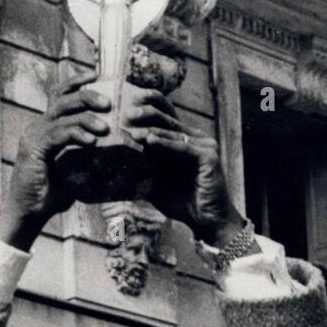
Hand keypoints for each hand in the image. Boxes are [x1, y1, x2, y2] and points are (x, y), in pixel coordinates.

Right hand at [0, 74, 110, 249]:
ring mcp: (33, 136)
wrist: (28, 214)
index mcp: (45, 128)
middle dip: (86, 95)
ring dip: (85, 117)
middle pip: (61, 99)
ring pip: (61, 115)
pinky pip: (58, 135)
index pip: (59, 96)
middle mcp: (37, 127)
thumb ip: (88, 161)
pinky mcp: (33, 149)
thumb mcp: (74, 173)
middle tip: (108, 102)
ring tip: (105, 126)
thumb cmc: (50, 196)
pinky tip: (92, 141)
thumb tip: (113, 158)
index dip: (76, 82)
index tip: (97, 75)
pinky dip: (76, 134)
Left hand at [125, 89, 243, 243]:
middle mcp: (196, 139)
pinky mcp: (209, 157)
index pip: (166, 116)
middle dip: (147, 113)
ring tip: (132, 129)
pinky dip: (166, 143)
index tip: (128, 104)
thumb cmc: (184, 203)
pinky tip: (150, 140)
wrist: (207, 221)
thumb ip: (143, 171)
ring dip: (151, 129)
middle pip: (169, 119)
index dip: (150, 105)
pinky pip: (183, 148)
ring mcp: (204, 146)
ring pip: (174, 133)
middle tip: (127, 112)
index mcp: (184, 141)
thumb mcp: (157, 184)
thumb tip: (116, 165)